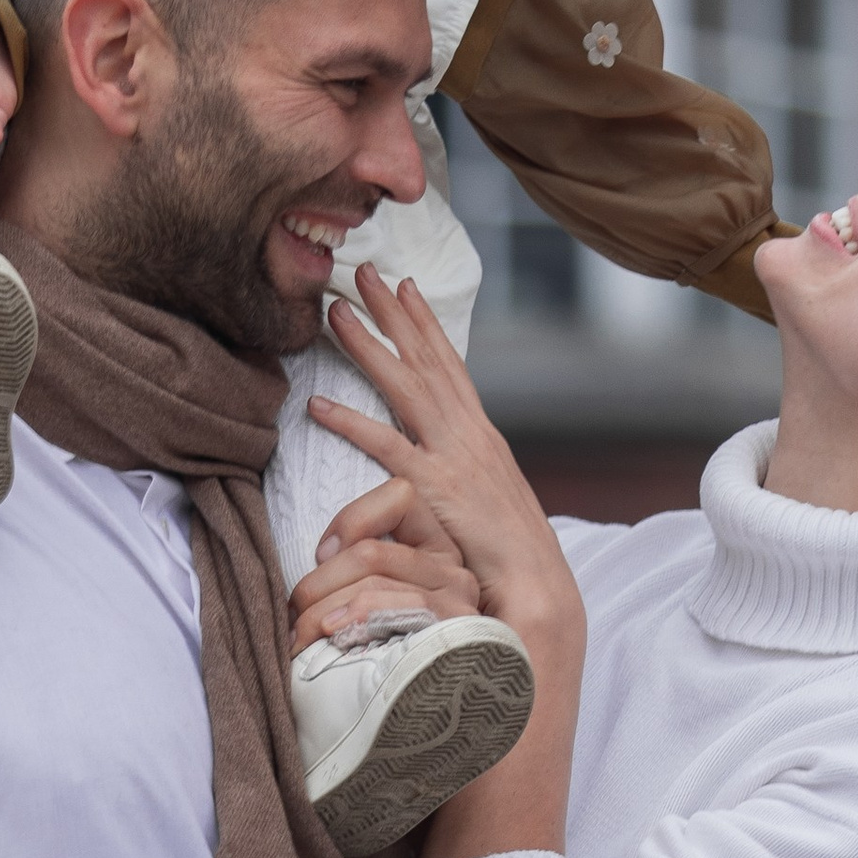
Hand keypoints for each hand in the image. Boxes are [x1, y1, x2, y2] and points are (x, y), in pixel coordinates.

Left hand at [290, 474, 483, 649]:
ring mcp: (459, 600)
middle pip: (371, 550)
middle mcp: (453, 569)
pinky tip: (334, 637)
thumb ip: (357, 572)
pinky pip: (401, 606)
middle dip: (316, 585)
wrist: (428, 728)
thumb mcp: (372, 604)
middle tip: (291, 621)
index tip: (319, 555)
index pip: (401, 495)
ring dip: (323, 609)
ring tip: (301, 640)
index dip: (352, 519)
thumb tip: (315, 558)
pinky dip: (358, 617)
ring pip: (376, 576)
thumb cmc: (386, 660)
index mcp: (434, 548)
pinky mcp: (456, 630)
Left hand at [316, 274, 582, 653]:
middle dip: (394, 313)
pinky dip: (352, 423)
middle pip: (427, 361)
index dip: (425, 325)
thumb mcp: (489, 505)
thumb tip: (444, 472)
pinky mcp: (437, 489)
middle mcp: (471, 435)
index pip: (450, 367)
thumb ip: (464, 479)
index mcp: (482, 436)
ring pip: (405, 387)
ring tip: (335, 313)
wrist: (539, 587)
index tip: (404, 287)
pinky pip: (387, 448)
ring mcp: (455, 457)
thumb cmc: (512, 558)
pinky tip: (318, 405)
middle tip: (362, 270)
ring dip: (369, 347)